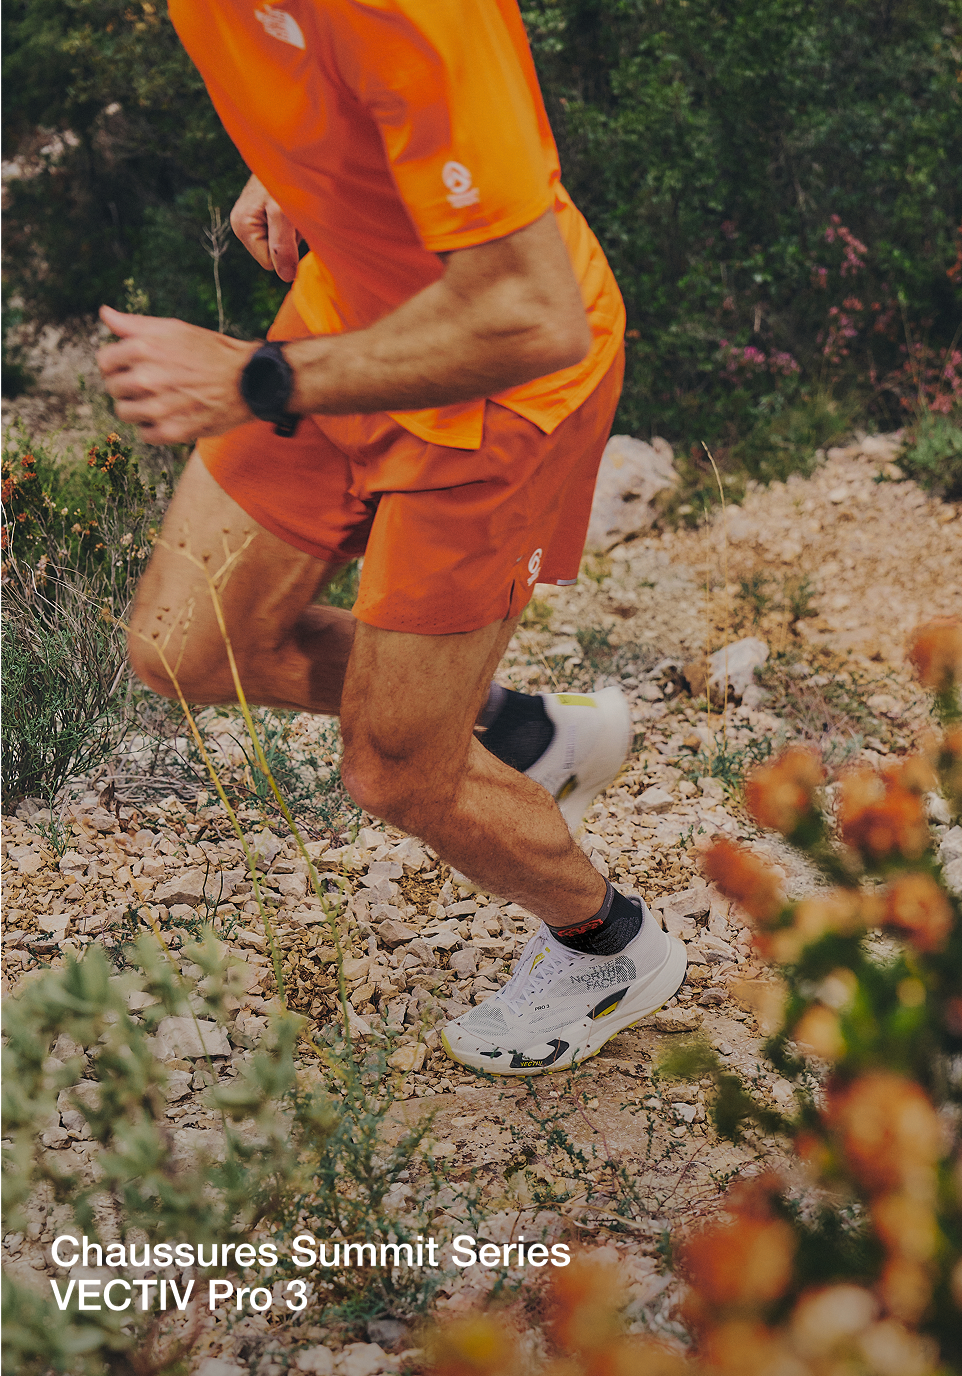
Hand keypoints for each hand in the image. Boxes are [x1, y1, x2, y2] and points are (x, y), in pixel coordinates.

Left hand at [97, 306, 257, 443]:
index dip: (116, 363)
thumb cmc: (212, 351)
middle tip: (149, 383)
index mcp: (143, 348)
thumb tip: (105, 314)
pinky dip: (153, 428)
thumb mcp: (174, 328)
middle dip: (126, 385)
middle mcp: (147, 377)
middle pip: (113, 388)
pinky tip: (167, 417)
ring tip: (157, 401)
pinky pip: (145, 434)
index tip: (130, 366)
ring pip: (125, 413)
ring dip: (137, 408)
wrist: (249, 380)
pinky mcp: (173, 430)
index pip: (104, 361)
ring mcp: (159, 407)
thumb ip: (135, 324)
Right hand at [230, 174, 299, 281]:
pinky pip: (283, 232)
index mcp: (241, 226)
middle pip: (273, 255)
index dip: (285, 252)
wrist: (288, 150)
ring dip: (293, 232)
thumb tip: (286, 277)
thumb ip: (283, 246)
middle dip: (288, 242)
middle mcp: (242, 225)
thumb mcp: (284, 214)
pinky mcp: (264, 213)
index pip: (269, 263)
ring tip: (293, 209)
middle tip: (293, 217)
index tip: (291, 227)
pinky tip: (292, 209)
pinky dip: (293, 224)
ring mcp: (252, 219)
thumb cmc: (285, 178)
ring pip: (280, 245)